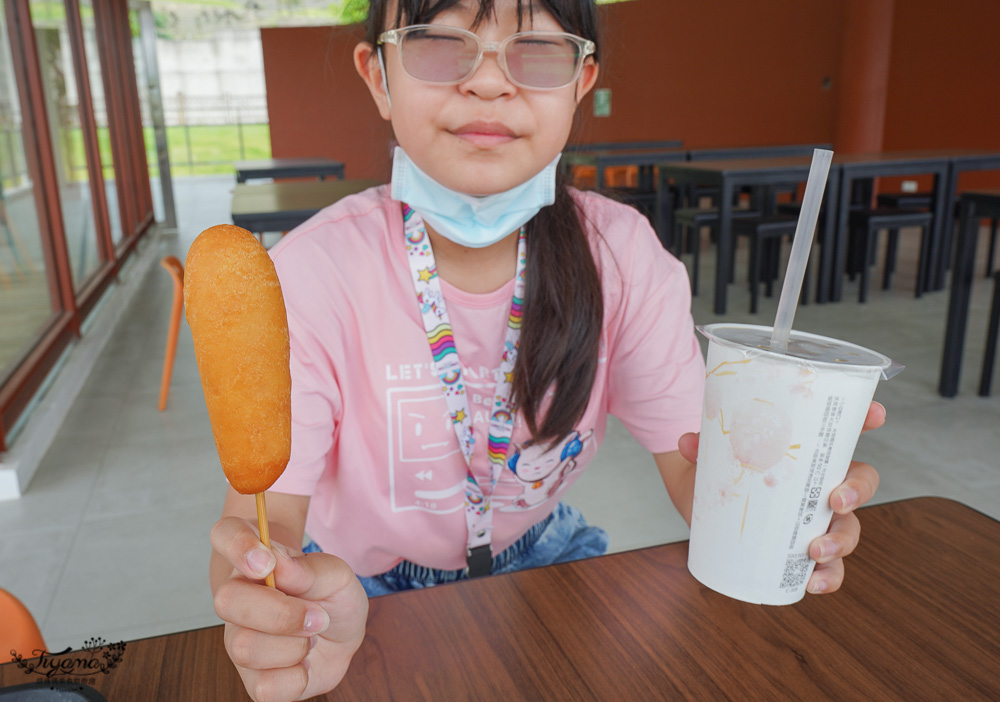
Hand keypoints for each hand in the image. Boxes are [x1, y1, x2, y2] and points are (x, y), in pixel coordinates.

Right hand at [211, 517, 367, 701]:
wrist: (339, 630)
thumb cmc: (329, 595)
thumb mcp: (336, 576)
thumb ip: (311, 570)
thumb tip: (281, 567)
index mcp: (253, 558)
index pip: (226, 535)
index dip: (239, 546)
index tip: (266, 561)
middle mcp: (236, 597)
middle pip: (226, 600)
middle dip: (280, 613)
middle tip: (317, 616)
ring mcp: (238, 638)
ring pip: (243, 647)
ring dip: (294, 646)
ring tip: (312, 637)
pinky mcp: (251, 678)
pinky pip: (262, 687)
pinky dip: (296, 677)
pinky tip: (304, 663)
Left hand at [677, 401, 885, 595]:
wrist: (700, 506)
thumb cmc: (718, 471)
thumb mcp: (709, 454)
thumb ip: (701, 445)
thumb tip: (687, 441)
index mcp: (806, 452)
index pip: (843, 431)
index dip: (865, 420)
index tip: (876, 415)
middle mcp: (819, 484)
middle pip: (859, 484)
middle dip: (856, 492)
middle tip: (835, 501)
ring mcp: (813, 519)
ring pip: (849, 530)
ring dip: (841, 542)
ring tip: (815, 551)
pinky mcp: (801, 551)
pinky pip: (830, 568)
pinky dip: (828, 578)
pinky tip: (812, 584)